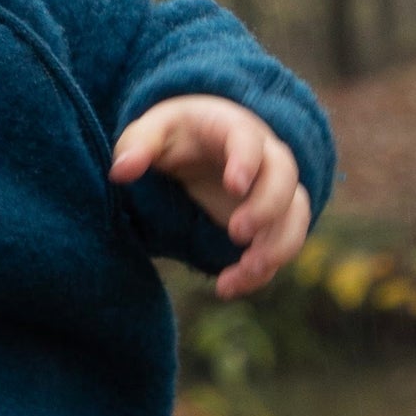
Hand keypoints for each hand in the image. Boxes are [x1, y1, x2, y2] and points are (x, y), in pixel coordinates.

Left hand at [109, 94, 310, 298]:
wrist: (198, 149)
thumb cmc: (175, 135)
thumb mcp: (152, 132)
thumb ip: (136, 145)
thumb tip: (121, 171)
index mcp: (233, 128)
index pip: (249, 139)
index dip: (247, 161)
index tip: (236, 186)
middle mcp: (264, 158)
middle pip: (285, 177)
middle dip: (267, 208)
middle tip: (236, 233)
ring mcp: (272, 191)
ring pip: (295, 217)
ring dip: (275, 248)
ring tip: (239, 274)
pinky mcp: (271, 222)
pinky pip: (282, 246)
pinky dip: (262, 271)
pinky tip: (228, 287)